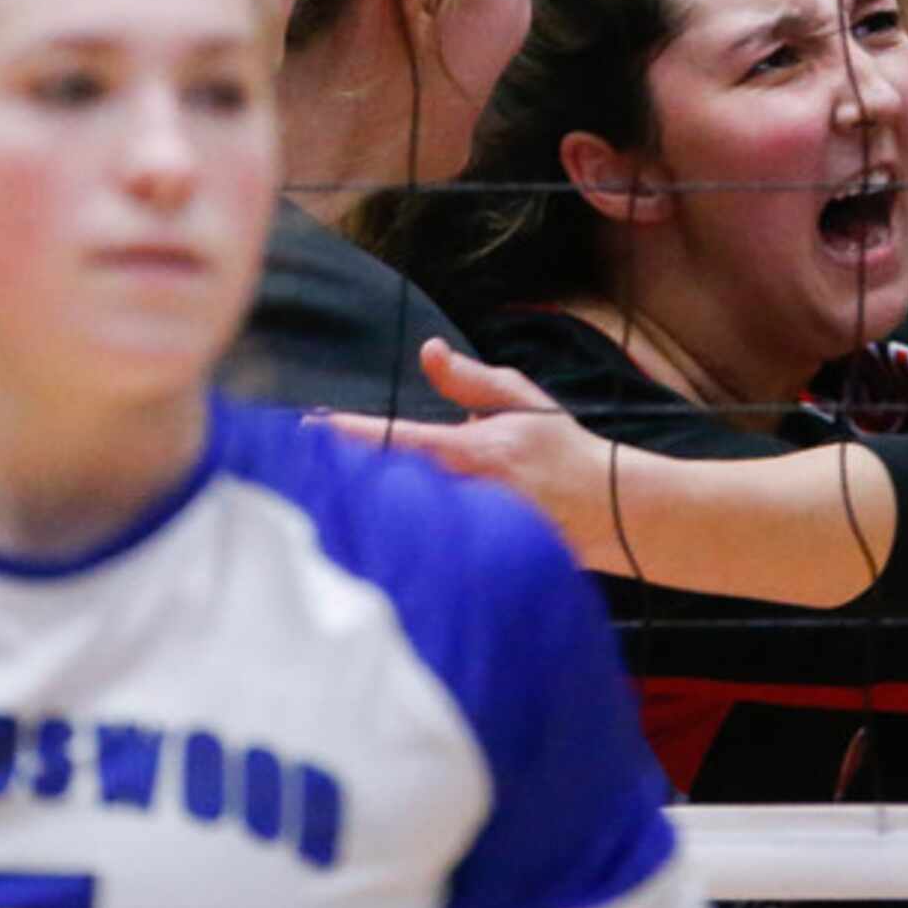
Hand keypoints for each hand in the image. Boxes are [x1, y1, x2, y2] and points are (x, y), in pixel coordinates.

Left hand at [321, 340, 629, 572]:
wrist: (607, 510)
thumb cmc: (561, 449)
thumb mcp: (521, 399)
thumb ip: (470, 379)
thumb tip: (428, 351)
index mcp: (470, 451)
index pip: (394, 439)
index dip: (347, 433)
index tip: (307, 427)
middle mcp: (463, 493)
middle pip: (384, 484)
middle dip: (344, 471)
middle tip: (300, 461)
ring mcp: (467, 528)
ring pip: (399, 516)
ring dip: (364, 501)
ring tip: (328, 489)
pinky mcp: (472, 555)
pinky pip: (424, 541)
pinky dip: (396, 530)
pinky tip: (372, 525)